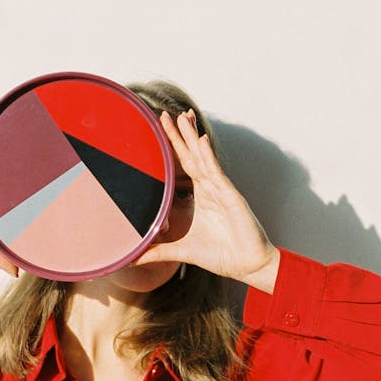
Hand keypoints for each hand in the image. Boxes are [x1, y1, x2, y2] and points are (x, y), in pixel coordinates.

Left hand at [134, 110, 279, 291]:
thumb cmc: (221, 256)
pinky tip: (201, 141)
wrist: (247, 265)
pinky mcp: (231, 196)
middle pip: (191, 156)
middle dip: (179, 135)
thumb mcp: (182, 251)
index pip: (184, 166)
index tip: (162, 130)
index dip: (174, 148)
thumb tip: (133, 259)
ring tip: (181, 117)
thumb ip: (158, 252)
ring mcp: (221, 190)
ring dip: (192, 138)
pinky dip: (208, 156)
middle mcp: (211, 188)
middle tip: (164, 115)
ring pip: (203, 159)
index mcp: (201, 196)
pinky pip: (216, 173)